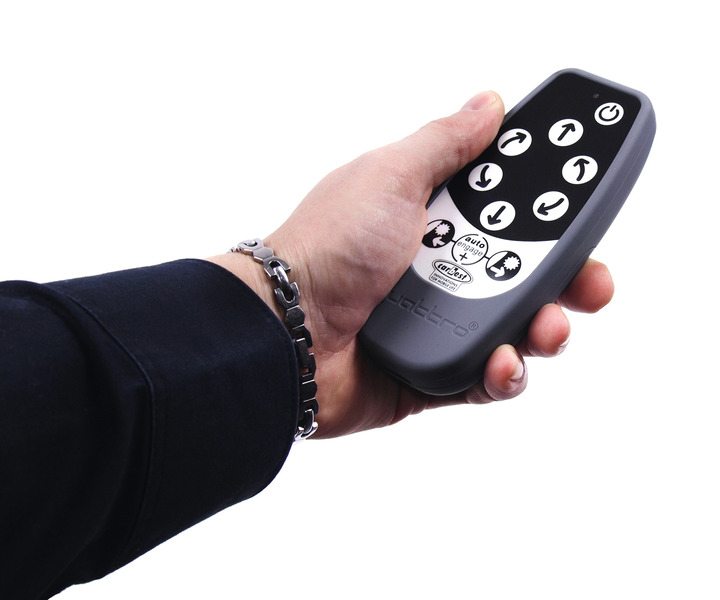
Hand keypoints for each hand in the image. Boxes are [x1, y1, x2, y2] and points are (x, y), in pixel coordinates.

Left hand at [209, 91, 613, 437]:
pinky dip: (503, 375)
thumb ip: (446, 143)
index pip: (512, 215)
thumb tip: (488, 105)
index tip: (582, 216)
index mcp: (435, 220)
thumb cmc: (328, 246)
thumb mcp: (391, 176)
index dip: (553, 216)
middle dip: (569, 279)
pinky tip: (501, 363)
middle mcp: (441, 272)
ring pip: (517, 331)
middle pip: (527, 276)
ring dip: (545, 329)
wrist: (283, 328)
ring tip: (546, 326)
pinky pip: (486, 380)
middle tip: (590, 282)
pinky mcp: (433, 375)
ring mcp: (438, 325)